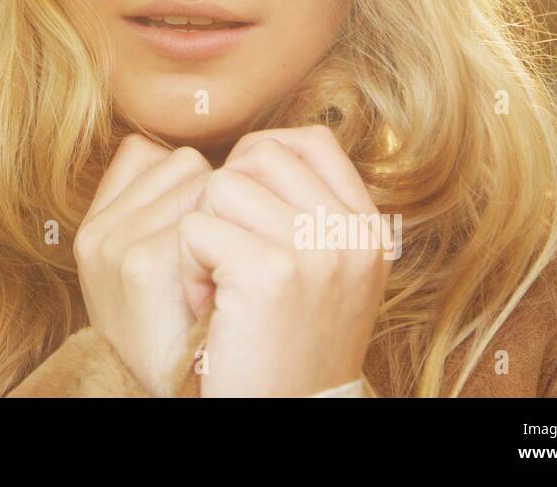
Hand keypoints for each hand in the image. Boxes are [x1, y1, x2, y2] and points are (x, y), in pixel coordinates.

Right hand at [74, 134, 211, 395]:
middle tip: (221, 260)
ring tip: (224, 274)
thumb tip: (195, 156)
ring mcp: (115, 247)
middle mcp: (98, 233)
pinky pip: (208, 217)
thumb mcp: (150, 270)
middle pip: (185, 164)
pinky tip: (224, 289)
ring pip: (202, 182)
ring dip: (228, 219)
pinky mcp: (140, 265)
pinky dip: (229, 247)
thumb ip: (157, 207)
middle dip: (215, 202)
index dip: (187, 186)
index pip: (147, 152)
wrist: (184, 399)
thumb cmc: (184, 335)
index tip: (201, 233)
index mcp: (96, 227)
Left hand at [178, 125, 390, 396]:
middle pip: (260, 155)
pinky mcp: (271, 273)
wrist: (285, 415)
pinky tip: (210, 309)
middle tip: (229, 258)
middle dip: (226, 199)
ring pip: (221, 186)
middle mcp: (352, 234)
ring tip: (221, 286)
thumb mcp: (322, 273)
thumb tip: (257, 149)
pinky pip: (195, 230)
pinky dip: (188, 270)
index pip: (313, 141)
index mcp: (368, 230)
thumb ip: (307, 211)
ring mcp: (316, 251)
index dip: (261, 163)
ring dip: (204, 236)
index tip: (245, 215)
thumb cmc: (285, 347)